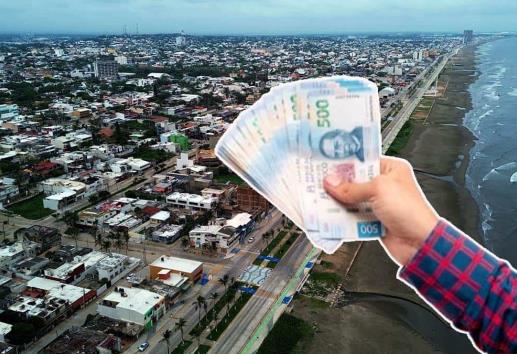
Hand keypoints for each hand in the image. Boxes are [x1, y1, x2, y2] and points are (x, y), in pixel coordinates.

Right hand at [323, 156, 438, 265]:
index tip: (327, 163)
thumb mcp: (379, 190)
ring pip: (352, 199)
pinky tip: (331, 214)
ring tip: (320, 198)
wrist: (420, 244)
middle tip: (319, 181)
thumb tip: (332, 182)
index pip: (363, 161)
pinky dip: (343, 216)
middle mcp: (385, 185)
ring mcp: (378, 203)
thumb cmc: (410, 211)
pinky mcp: (373, 220)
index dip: (345, 163)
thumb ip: (352, 187)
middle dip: (338, 183)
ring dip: (338, 201)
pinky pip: (353, 215)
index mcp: (391, 170)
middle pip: (354, 180)